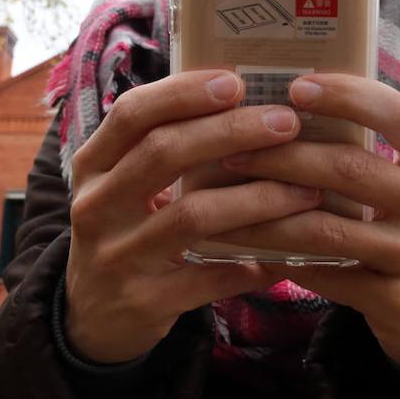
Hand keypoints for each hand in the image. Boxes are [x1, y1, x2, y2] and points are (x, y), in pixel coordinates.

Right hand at [64, 70, 316, 362]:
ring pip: (192, 216)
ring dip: (257, 199)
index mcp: (93, 165)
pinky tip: (289, 256)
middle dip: (231, 132)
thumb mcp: (125, 184)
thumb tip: (243, 95)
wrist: (93, 317)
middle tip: (286, 123)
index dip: (183, 93)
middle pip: (163, 153)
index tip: (236, 81)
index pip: (132, 113)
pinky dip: (253, 265)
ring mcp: (116, 256)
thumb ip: (165, 145)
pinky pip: (209, 278)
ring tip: (306, 188)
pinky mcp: (143, 301)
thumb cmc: (126, 230)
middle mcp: (96, 206)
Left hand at [215, 73, 399, 376]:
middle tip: (233, 150)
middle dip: (284, 156)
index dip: (347, 95)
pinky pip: (326, 274)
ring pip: (330, 228)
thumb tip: (281, 112)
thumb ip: (365, 155)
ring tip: (225, 202)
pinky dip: (281, 259)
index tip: (294, 86)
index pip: (397, 114)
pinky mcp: (399, 301)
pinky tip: (246, 248)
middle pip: (352, 168)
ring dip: (269, 213)